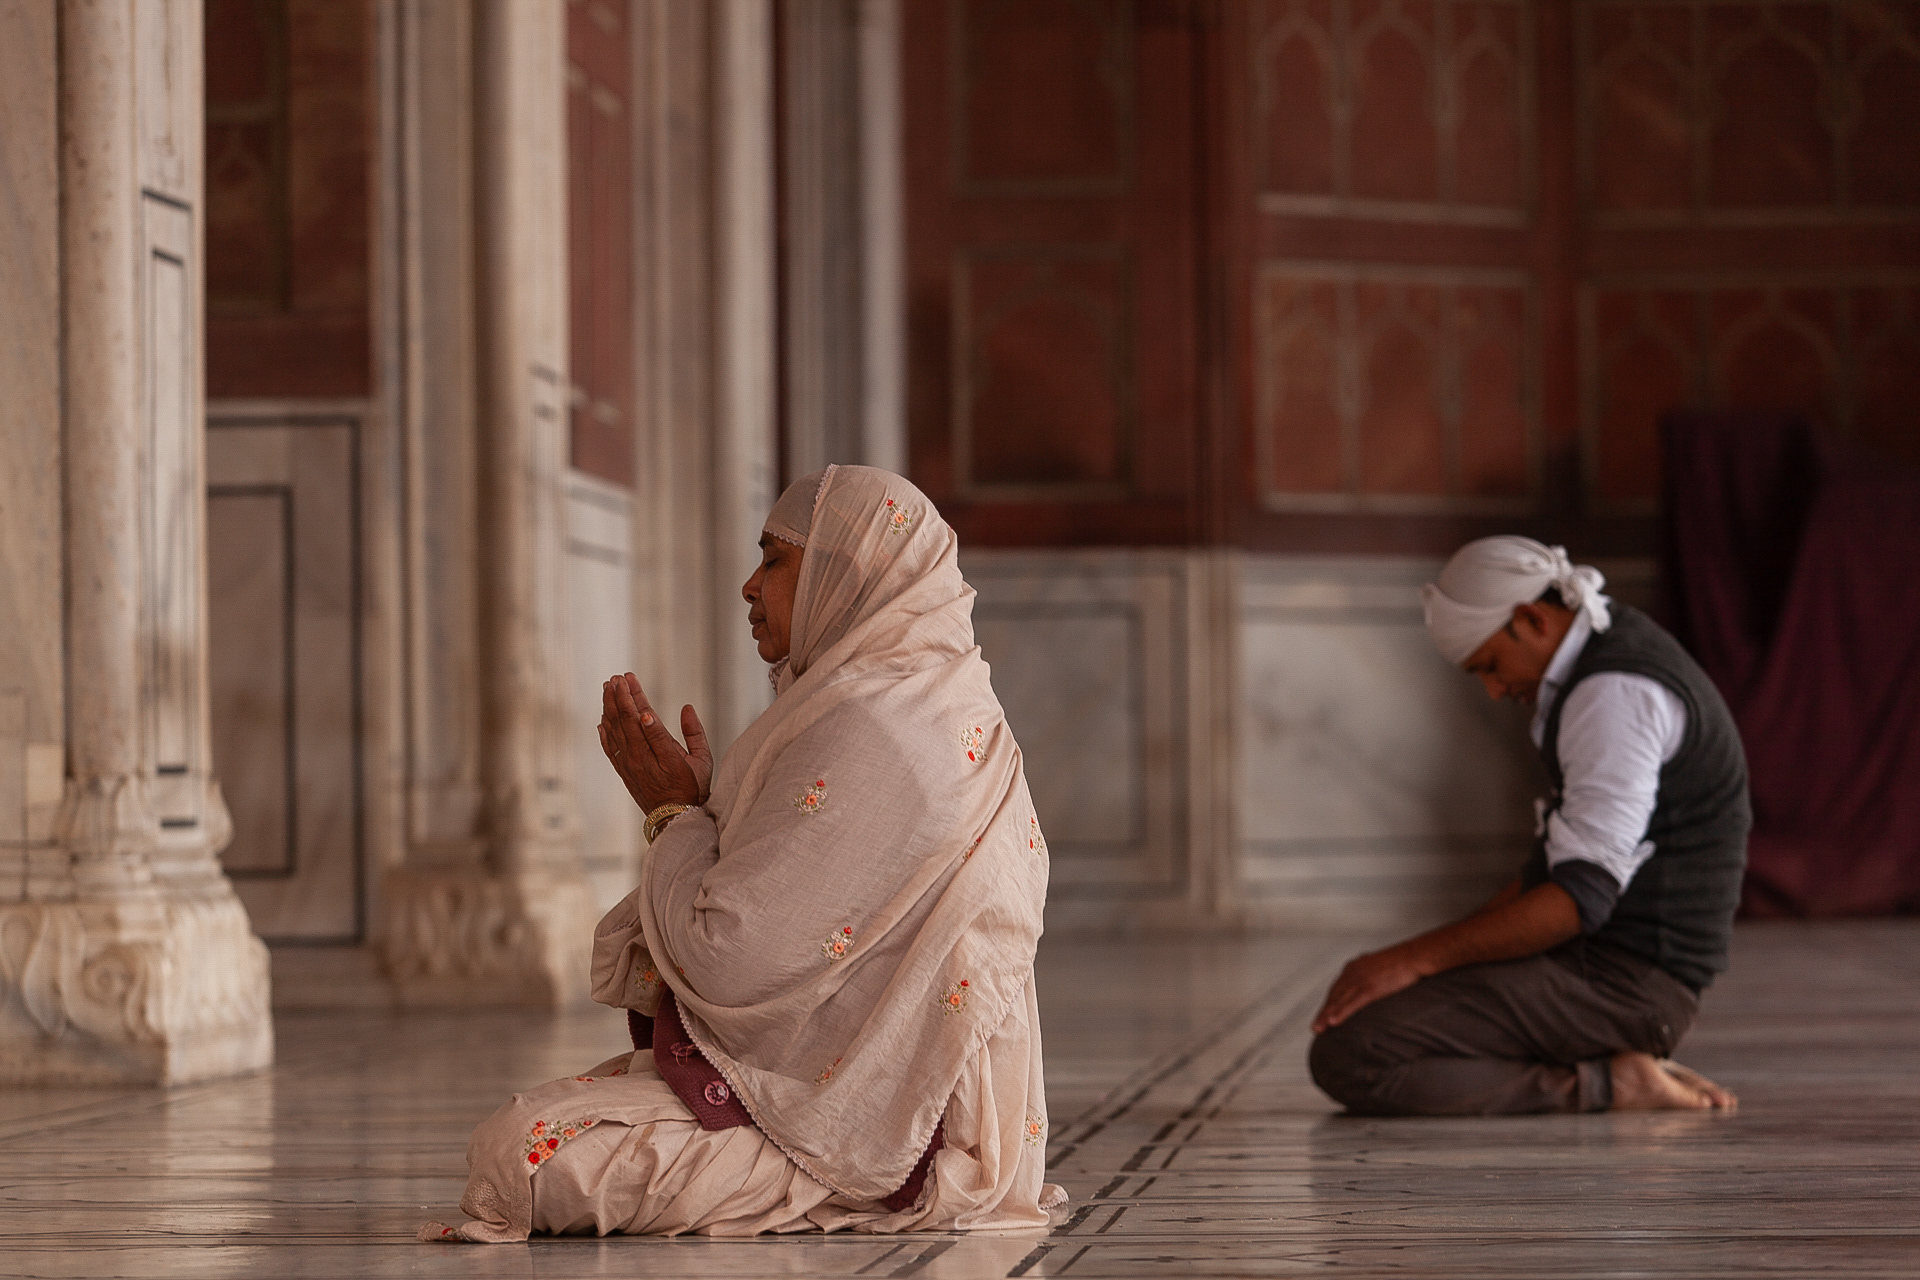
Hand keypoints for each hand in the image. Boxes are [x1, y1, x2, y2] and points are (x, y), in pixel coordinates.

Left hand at [598, 673, 711, 812]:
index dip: (637, 701)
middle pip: (627, 722)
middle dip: (620, 696)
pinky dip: (604, 732)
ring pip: (615, 731)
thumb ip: (695, 733)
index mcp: (663, 755)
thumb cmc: (693, 788)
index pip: (647, 722)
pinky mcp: (624, 772)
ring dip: (610, 707)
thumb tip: (687, 708)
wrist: (675, 818)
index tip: (630, 682)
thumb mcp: (703, 761)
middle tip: (617, 677)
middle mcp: (642, 760)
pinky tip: (602, 719)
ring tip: (607, 687)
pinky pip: (610, 748)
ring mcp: (630, 766)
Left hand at [1311, 946, 1427, 1033]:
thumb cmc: (1404, 962)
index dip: (1330, 1003)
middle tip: (1315, 1027)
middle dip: (1323, 1012)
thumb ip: (1372, 978)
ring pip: (1339, 1000)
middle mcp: (1353, 971)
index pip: (1337, 988)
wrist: (1416, 956)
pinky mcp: (1371, 987)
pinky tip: (1333, 1022)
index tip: (1323, 1015)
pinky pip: (1353, 1002)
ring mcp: (1361, 979)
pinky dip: (1341, 1012)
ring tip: (1319, 1029)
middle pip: (1334, 995)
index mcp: (1355, 966)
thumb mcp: (1381, 968)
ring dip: (1327, 1016)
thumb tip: (1372, 990)